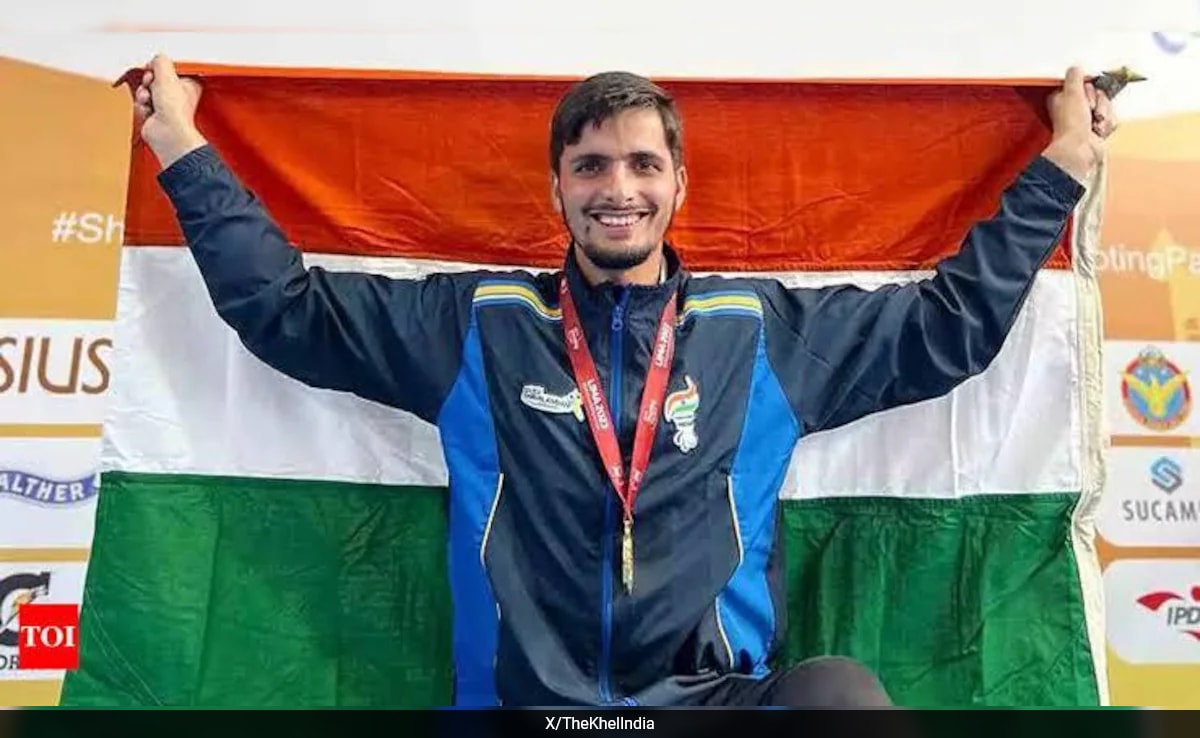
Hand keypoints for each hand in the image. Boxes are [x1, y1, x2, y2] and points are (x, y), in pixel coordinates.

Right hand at [134, 53, 207, 169]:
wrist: (167, 132)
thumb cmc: (175, 110)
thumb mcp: (167, 74)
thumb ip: (160, 61)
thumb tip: (155, 60)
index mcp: (188, 84)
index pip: (169, 68)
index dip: (159, 67)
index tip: (156, 68)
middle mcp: (177, 95)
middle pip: (154, 78)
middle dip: (148, 80)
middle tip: (152, 84)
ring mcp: (165, 106)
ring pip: (145, 90)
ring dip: (143, 93)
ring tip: (150, 99)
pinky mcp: (153, 115)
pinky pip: (140, 103)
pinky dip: (141, 105)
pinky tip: (148, 110)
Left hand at [1041, 65, 1118, 184]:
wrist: (1080, 151)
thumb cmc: (1072, 126)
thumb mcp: (1072, 93)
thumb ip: (1074, 77)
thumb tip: (1076, 67)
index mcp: (1064, 97)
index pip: (1086, 82)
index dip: (1089, 88)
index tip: (1086, 93)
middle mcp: (1074, 108)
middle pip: (1100, 93)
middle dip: (1098, 102)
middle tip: (1089, 111)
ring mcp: (1086, 118)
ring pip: (1107, 106)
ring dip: (1103, 114)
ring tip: (1093, 123)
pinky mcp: (1097, 128)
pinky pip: (1111, 119)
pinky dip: (1107, 125)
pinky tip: (1097, 130)